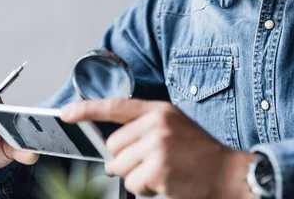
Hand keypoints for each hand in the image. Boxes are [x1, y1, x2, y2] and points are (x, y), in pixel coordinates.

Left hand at [61, 99, 255, 198]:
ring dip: (135, 175)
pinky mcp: (158, 170)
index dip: (87, 109)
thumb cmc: (198, 151)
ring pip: (119, 167)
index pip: (115, 106)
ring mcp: (157, 146)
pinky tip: (164, 182)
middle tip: (148, 162)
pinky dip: (145, 189)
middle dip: (124, 159)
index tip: (66, 114)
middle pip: (113, 146)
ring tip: (160, 171)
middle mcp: (156, 124)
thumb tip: (111, 141)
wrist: (227, 171)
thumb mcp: (173, 125)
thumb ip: (145, 125)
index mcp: (159, 110)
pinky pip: (132, 184)